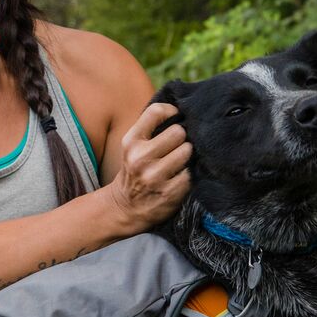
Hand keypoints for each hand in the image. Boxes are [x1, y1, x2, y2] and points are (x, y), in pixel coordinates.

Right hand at [105, 101, 191, 230]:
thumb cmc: (135, 170)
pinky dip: (189, 174)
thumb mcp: (132, 146)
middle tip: (176, 147)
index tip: (175, 118)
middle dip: (181, 138)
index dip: (171, 111)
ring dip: (187, 156)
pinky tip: (179, 177)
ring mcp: (155, 176)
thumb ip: (150, 127)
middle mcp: (140, 158)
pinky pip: (191, 173)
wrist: (125, 208)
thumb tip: (181, 108)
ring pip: (187, 151)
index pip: (156, 111)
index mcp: (131, 142)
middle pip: (178, 132)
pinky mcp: (170, 192)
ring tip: (179, 162)